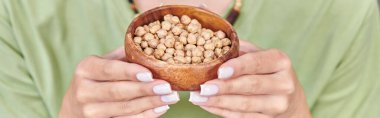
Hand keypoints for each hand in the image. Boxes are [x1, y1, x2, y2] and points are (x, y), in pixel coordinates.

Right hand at [59, 47, 178, 117]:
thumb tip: (150, 45)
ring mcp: (91, 111)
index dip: (130, 72)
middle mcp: (84, 91)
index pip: (110, 70)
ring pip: (125, 108)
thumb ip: (122, 56)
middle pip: (118, 91)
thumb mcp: (102, 63)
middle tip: (167, 87)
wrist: (74, 107)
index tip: (150, 74)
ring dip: (151, 103)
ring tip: (171, 97)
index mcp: (86, 69)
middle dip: (146, 90)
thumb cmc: (95, 79)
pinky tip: (161, 108)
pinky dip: (146, 115)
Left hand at [189, 40, 310, 117]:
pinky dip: (221, 111)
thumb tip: (212, 44)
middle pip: (250, 86)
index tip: (220, 71)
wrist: (290, 99)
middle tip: (203, 88)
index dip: (238, 67)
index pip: (257, 63)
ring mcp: (278, 104)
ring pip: (245, 105)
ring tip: (197, 98)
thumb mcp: (260, 55)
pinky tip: (206, 105)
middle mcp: (284, 83)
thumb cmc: (267, 70)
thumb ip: (240, 50)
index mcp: (280, 61)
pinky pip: (242, 117)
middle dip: (224, 88)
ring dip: (218, 102)